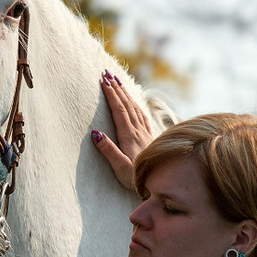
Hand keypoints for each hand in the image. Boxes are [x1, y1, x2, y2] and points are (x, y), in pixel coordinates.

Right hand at [91, 70, 154, 190]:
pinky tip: (133, 101)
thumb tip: (95, 133)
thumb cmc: (137, 179)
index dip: (111, 94)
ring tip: (117, 81)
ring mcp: (145, 133)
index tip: (103, 80)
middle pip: (127, 104)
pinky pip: (141, 114)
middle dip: (116, 88)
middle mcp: (138, 131)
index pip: (119, 110)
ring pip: (134, 107)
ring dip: (125, 93)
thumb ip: (108, 150)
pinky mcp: (149, 137)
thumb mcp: (120, 168)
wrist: (161, 183)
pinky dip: (135, 104)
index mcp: (129, 136)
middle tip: (106, 73)